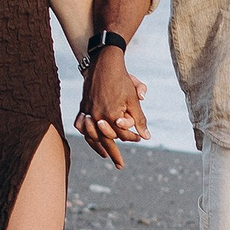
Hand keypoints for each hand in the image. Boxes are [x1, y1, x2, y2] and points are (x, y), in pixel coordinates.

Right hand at [74, 45, 148, 169]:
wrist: (104, 63)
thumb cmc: (121, 79)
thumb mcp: (133, 99)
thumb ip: (139, 119)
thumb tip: (147, 137)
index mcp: (111, 115)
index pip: (121, 135)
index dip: (132, 138)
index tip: (139, 139)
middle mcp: (97, 116)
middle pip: (105, 141)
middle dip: (114, 153)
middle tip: (120, 165)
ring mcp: (88, 112)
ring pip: (91, 136)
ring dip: (98, 147)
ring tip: (106, 155)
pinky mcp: (83, 107)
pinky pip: (82, 126)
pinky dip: (86, 134)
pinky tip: (91, 139)